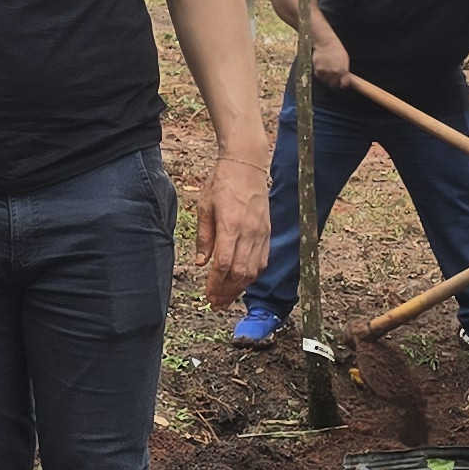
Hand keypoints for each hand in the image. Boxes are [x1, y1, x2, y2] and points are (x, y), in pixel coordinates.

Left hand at [200, 157, 270, 307]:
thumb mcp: (205, 207)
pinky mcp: (267, 232)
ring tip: (227, 298)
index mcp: (230, 225)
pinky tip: (242, 282)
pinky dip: (252, 276)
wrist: (246, 166)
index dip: (216, 284)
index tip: (208, 295)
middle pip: (240, 273)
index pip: (224, 264)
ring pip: (253, 270)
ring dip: (240, 288)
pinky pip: (262, 261)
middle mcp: (249, 232)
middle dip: (227, 292)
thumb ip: (204, 237)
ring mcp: (261, 233)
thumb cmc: (222, 183)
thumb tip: (202, 263)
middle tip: (216, 303)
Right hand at [308, 37, 351, 91]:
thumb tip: (344, 79)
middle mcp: (334, 73)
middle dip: (334, 82)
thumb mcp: (345, 59)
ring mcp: (325, 73)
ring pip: (326, 81)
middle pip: (334, 84)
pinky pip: (320, 77)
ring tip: (327, 72)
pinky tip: (322, 69)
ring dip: (327, 79)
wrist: (325, 43)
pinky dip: (321, 75)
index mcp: (343, 70)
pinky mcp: (317, 71)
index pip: (343, 84)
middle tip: (333, 78)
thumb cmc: (336, 49)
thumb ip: (345, 70)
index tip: (341, 83)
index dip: (342, 84)